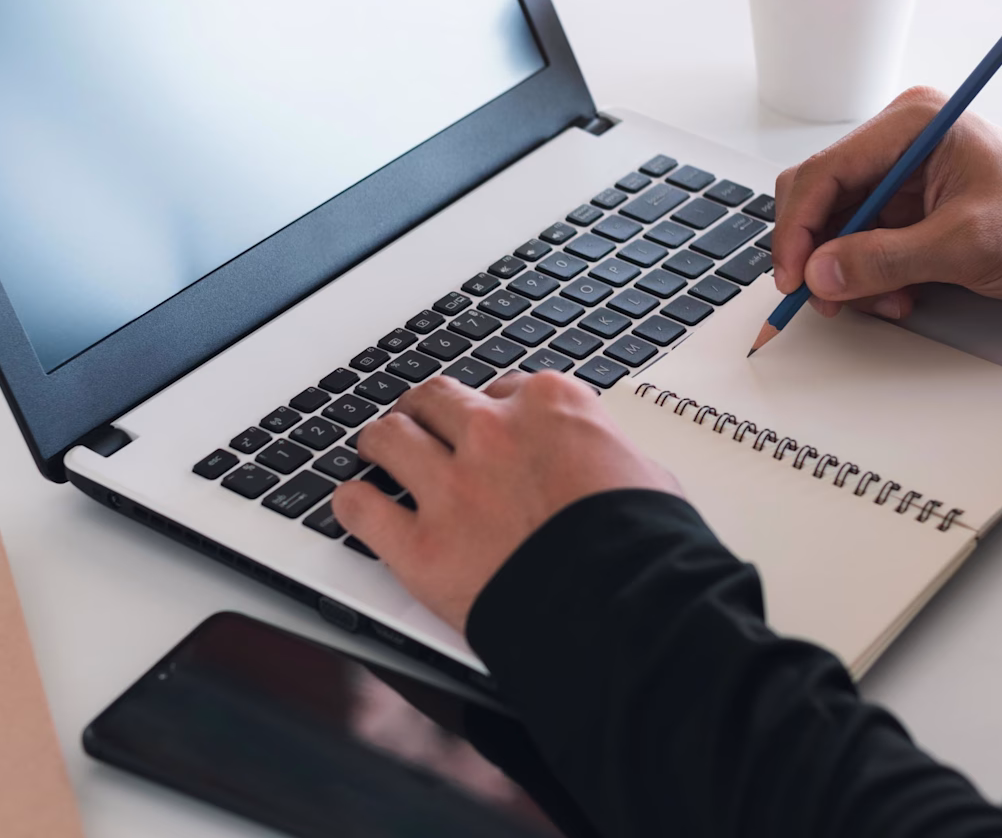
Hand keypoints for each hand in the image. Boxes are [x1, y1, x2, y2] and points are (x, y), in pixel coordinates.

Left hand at [330, 372, 679, 632]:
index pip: (502, 387)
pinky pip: (360, 510)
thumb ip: (606, 455)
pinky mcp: (422, 548)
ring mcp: (453, 489)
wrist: (629, 614)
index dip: (491, 408)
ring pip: (388, 438)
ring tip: (376, 455)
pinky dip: (352, 506)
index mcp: (551, 407)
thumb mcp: (647, 477)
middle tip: (419, 426)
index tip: (487, 424)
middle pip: (436, 400)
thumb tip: (604, 464)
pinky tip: (355, 507)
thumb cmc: (648, 550)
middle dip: (426, 413)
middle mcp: (494, 434)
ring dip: (381, 445)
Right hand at [771, 87, 1001, 319]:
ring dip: (845, 272)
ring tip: (884, 300)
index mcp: (911, 124)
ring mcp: (896, 175)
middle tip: (826, 297)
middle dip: (818, 253)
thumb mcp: (964, 245)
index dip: (799, 227)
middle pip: (818, 197)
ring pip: (832, 226)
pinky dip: (865, 275)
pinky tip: (897, 293)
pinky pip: (857, 242)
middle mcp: (895, 142)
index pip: (824, 171)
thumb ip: (886, 259)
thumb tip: (821, 274)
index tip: (795, 275)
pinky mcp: (901, 207)